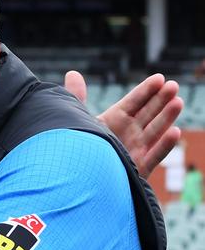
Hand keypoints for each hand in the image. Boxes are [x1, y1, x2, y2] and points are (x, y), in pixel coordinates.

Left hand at [64, 71, 182, 177]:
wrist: (74, 177)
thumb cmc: (75, 144)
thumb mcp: (76, 116)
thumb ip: (76, 95)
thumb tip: (72, 72)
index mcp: (112, 121)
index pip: (132, 102)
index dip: (145, 91)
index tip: (159, 77)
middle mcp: (125, 134)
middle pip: (147, 114)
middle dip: (160, 100)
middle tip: (173, 85)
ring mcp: (133, 151)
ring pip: (154, 132)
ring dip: (167, 117)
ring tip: (177, 102)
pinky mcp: (137, 168)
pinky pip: (154, 156)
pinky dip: (164, 145)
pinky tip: (175, 132)